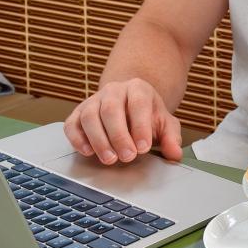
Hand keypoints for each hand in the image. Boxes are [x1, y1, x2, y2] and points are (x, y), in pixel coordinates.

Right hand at [63, 78, 183, 164]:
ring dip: (99, 140)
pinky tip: (88, 152)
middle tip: (127, 157)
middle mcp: (114, 90)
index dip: (140, 126)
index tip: (143, 148)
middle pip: (111, 110)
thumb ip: (171, 137)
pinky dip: (77, 139)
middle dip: (119, 136)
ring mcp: (93, 100)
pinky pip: (72, 124)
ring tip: (110, 159)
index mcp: (138, 88)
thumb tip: (175, 154)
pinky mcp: (77, 113)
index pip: (138, 104)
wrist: (128, 103)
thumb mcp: (164, 122)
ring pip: (90, 116)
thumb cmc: (147, 115)